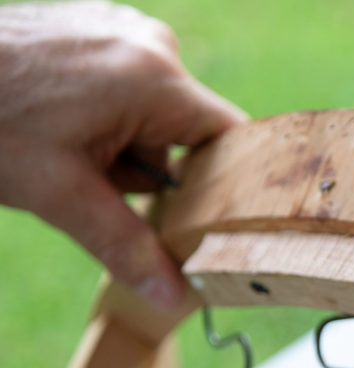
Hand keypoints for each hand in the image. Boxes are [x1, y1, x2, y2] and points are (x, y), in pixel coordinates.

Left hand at [0, 1, 245, 309]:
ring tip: (66, 147)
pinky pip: (128, 85)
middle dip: (150, 168)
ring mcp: (122, 28)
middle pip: (188, 131)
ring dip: (123, 144)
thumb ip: (128, 247)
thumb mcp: (62, 196)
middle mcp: (149, 44)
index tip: (212, 220)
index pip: (233, 140)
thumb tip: (175, 297)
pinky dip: (104, 114)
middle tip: (94, 179)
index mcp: (154, 79)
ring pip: (155, 112)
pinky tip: (61, 121)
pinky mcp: (99, 26)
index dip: (229, 185)